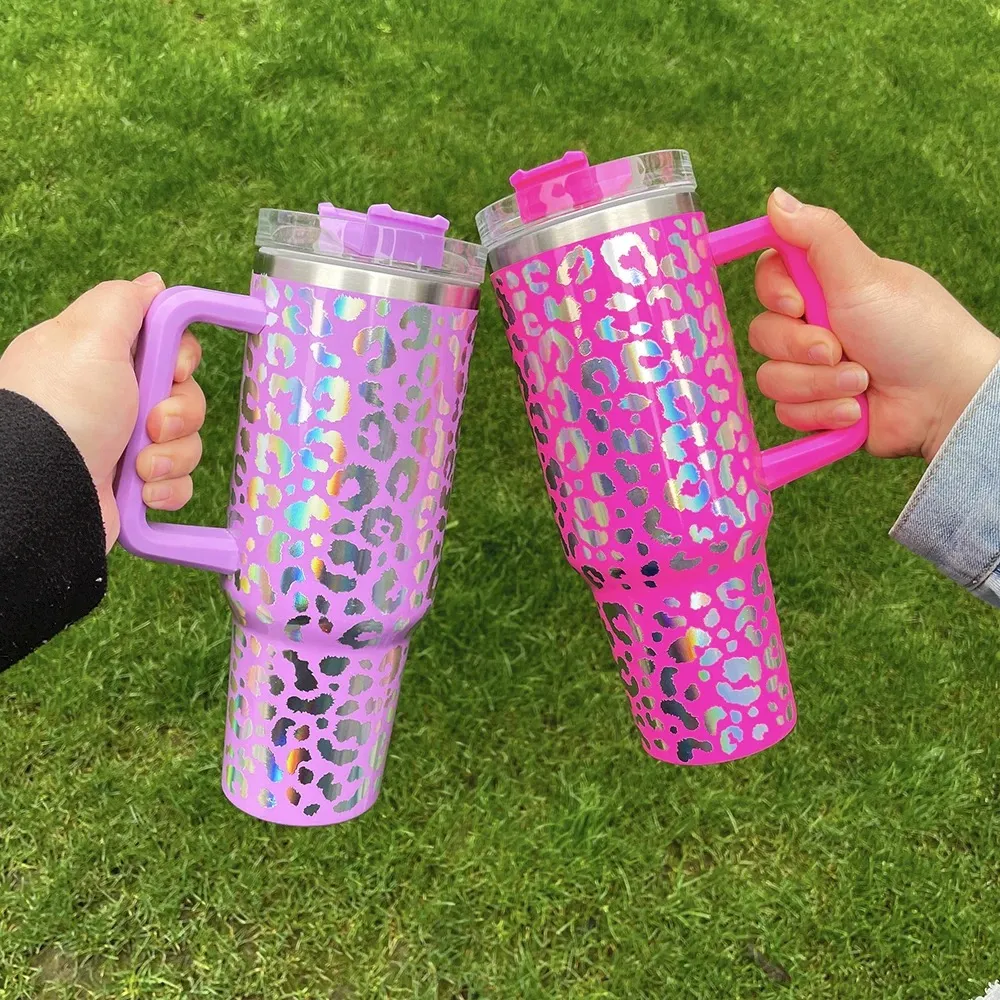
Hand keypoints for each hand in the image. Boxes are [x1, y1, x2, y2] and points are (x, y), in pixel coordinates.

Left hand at [0, 273, 205, 548]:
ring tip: (138, 466)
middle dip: (181, 412)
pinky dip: (166, 487)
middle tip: (151, 424)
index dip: (182, 359)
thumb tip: (153, 283)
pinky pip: (178, 482)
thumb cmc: (63, 409)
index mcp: (102, 359)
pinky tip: (142, 491)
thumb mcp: (88, 334)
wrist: (44, 493)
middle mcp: (113, 400)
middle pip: (186, 396)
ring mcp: (124, 446)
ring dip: (173, 455)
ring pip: (187, 442)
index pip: (168, 347)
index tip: (174, 369)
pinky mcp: (134, 488)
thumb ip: (124, 301)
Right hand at [751, 189, 999, 460]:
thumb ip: (817, 235)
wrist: (944, 399)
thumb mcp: (863, 275)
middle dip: (803, 349)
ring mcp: (810, 370)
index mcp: (822, 287)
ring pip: (771, 379)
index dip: (774, 295)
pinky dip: (822, 413)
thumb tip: (775, 197)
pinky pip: (786, 413)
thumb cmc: (914, 330)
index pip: (766, 280)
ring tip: (861, 383)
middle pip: (762, 334)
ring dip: (819, 385)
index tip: (799, 304)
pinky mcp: (813, 408)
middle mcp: (811, 326)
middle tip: (842, 349)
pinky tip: (856, 410)